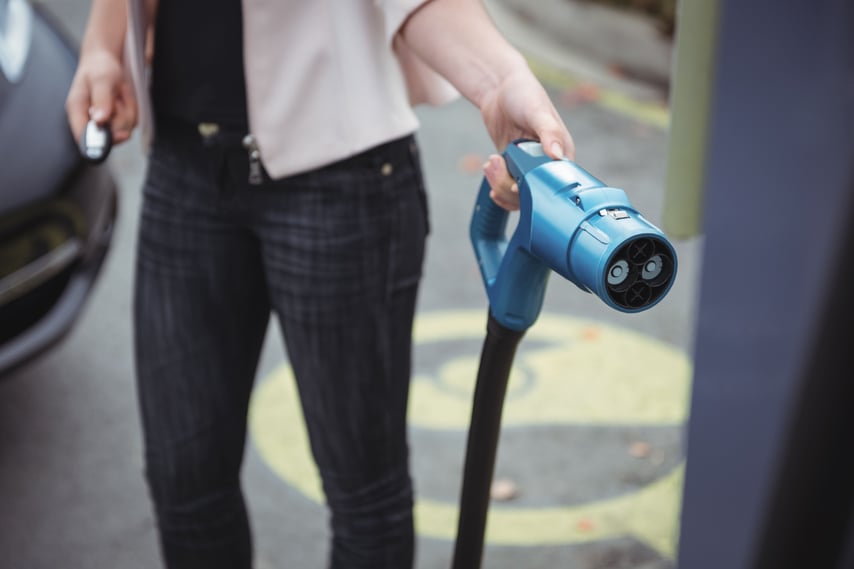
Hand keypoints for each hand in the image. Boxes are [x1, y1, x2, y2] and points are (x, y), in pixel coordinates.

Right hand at [66, 49, 137, 145]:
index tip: (122, 134)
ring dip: (128, 109)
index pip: (84, 138)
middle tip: (117, 97)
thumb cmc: (98, 67)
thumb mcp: (101, 79)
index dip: (102, 142)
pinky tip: (124, 96)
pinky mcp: (117, 119)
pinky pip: (133, 120)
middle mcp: (90, 119)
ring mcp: (105, 121)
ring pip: (125, 127)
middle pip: (112, 136)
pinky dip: (132, 107)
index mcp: (77, 111)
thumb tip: (99, 120)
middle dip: (121, 117)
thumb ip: (101, 99)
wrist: (106, 60)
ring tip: (119, 93)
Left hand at [479, 67, 573, 210]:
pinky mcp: (513, 167)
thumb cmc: (525, 94)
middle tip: (496, 163)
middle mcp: (547, 164)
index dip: (537, 190)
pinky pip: (506, 187)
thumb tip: (557, 155)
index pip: (555, 184)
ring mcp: (529, 168)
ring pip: (517, 194)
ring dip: (499, 184)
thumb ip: (549, 133)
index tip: (518, 185)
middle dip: (510, 185)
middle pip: (533, 194)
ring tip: (491, 163)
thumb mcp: (537, 111)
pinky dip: (496, 184)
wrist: (500, 88)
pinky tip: (490, 171)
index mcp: (562, 154)